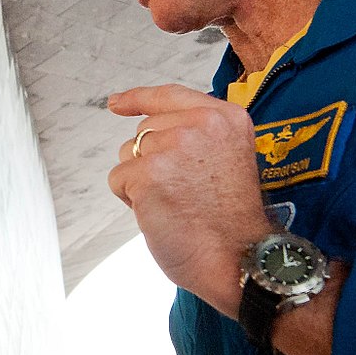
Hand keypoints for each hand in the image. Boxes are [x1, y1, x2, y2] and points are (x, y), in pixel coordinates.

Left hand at [106, 85, 273, 310]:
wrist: (239, 258)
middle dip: (149, 160)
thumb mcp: (229, 158)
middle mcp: (201, 124)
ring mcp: (174, 146)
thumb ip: (199, 137)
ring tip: (177, 203)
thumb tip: (149, 131)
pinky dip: (131, 201)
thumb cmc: (232, 222)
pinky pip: (119, 179)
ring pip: (128, 154)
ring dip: (140, 181)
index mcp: (225, 118)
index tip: (116, 103)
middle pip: (145, 129)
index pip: (169, 96)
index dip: (137, 98)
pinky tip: (162, 214)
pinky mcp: (149, 174)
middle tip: (184, 192)